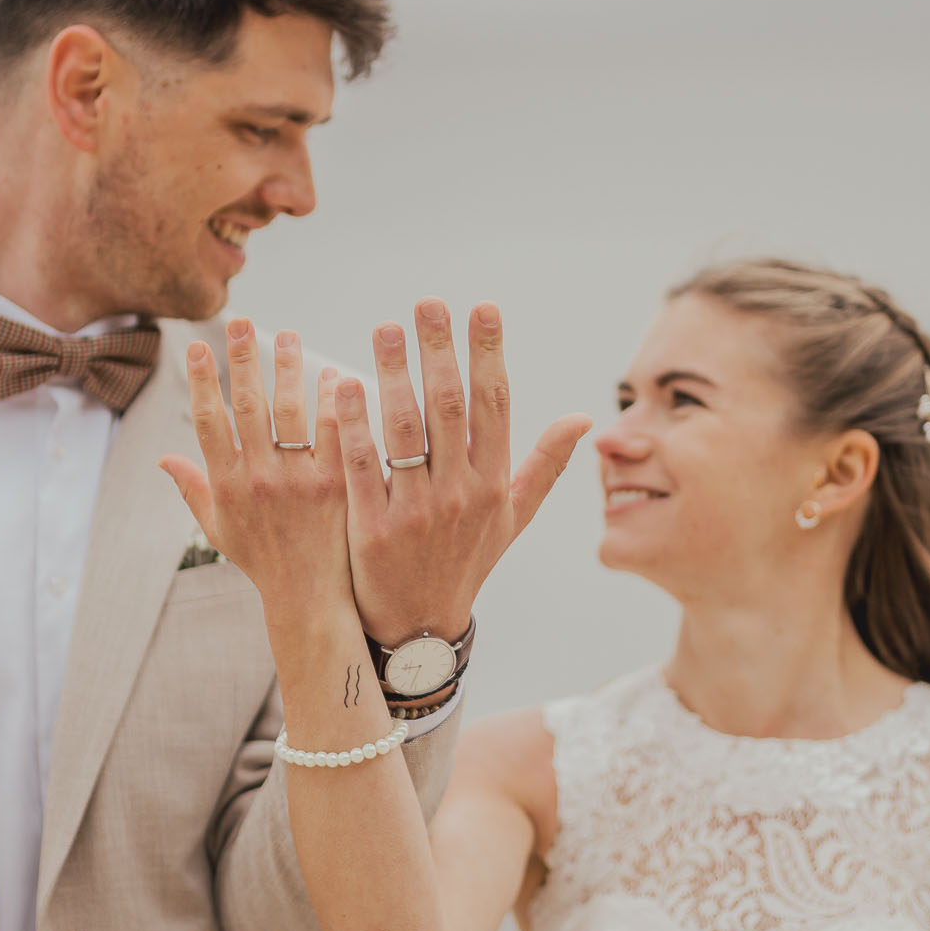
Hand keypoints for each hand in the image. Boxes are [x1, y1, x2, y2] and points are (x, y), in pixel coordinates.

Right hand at [159, 321, 353, 621]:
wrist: (309, 598)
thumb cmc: (261, 562)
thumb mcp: (218, 529)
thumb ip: (192, 489)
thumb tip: (162, 458)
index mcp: (226, 486)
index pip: (208, 421)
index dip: (201, 381)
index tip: (197, 346)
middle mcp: (259, 480)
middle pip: (247, 407)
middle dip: (242, 360)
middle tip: (241, 321)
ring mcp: (299, 481)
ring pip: (291, 412)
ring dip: (287, 370)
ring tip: (286, 337)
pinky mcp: (337, 485)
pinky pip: (334, 432)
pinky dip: (333, 401)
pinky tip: (335, 374)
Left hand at [337, 299, 591, 646]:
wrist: (419, 627)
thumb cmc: (465, 560)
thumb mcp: (513, 517)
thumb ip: (545, 464)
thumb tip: (585, 417)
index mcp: (494, 483)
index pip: (495, 404)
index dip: (489, 353)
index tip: (482, 309)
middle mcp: (461, 494)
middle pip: (451, 406)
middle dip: (441, 349)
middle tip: (428, 303)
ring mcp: (417, 511)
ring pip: (406, 429)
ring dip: (396, 374)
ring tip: (385, 328)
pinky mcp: (374, 530)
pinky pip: (363, 467)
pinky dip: (354, 425)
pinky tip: (344, 385)